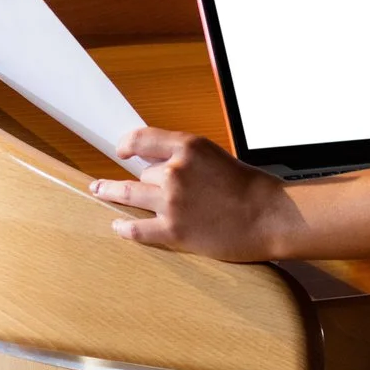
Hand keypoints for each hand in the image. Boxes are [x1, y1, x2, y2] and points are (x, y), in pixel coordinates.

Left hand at [86, 129, 297, 262]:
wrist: (270, 216)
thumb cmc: (249, 188)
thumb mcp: (215, 157)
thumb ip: (185, 158)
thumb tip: (152, 164)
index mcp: (188, 147)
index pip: (141, 138)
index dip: (126, 144)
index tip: (120, 151)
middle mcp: (175, 171)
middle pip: (142, 174)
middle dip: (143, 183)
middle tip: (112, 183)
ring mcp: (172, 202)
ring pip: (129, 195)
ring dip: (112, 194)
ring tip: (100, 192)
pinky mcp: (174, 230)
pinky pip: (138, 228)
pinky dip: (125, 227)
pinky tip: (118, 225)